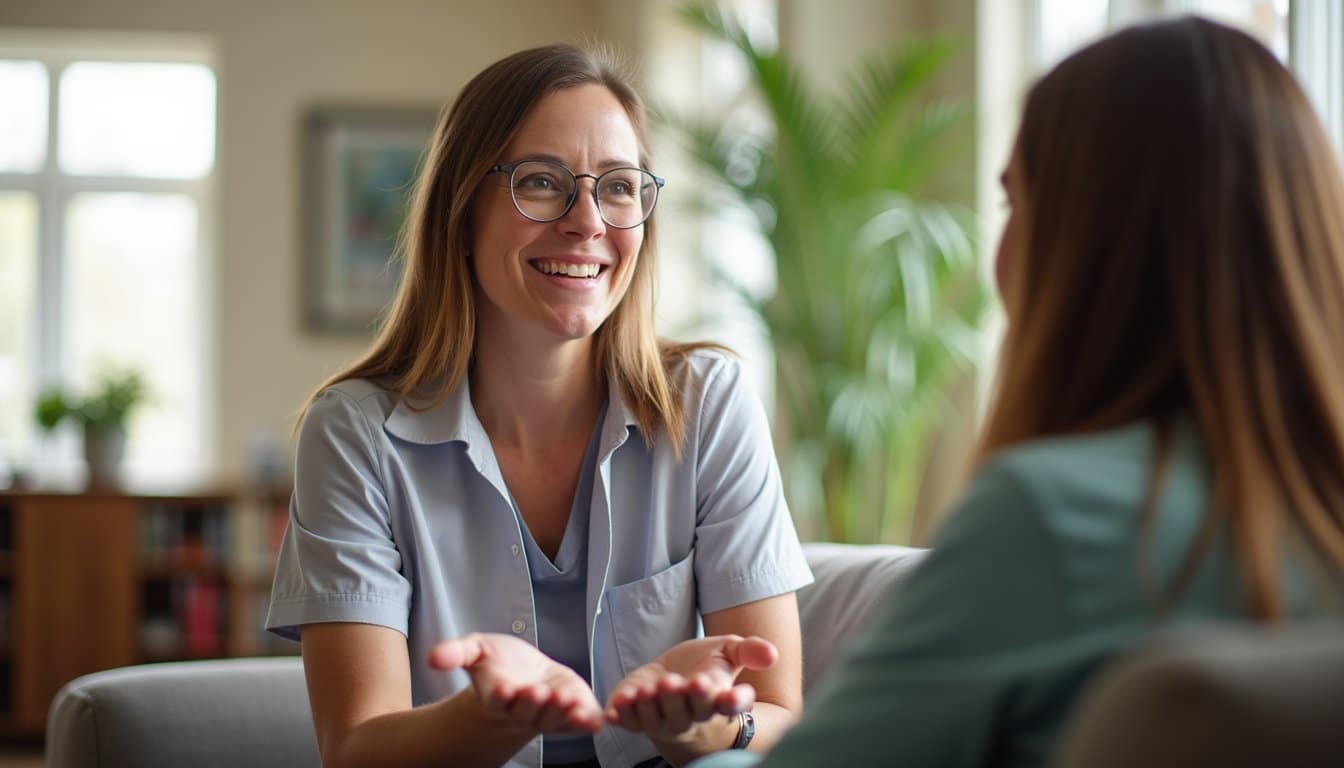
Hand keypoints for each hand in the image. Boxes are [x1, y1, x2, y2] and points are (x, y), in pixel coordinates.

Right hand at [429, 633, 603, 734]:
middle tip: (538, 692)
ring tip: (567, 700)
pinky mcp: (569, 714)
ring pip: (552, 719)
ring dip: (560, 712)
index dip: (500, 694)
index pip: (496, 699)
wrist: (526, 672)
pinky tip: (593, 719)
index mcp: (497, 696)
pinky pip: (577, 724)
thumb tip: (431, 657)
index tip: (504, 688)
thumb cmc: (499, 661)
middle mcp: (521, 711)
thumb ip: (456, 652)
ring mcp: (547, 715)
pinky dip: (584, 722)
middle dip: (532, 703)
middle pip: (526, 711)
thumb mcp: (476, 648)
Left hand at [604, 635, 777, 738]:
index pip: (731, 705)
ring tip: (649, 690)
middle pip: (690, 712)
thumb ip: (750, 651)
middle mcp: (692, 715)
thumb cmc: (707, 667)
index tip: (733, 694)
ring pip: (658, 719)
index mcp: (719, 699)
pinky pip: (630, 722)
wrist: (677, 678)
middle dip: (683, 699)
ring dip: (651, 706)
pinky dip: (622, 715)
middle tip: (678, 683)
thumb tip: (772, 653)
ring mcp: (663, 720)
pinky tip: (614, 709)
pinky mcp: (638, 717)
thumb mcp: (731, 652)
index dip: (733, 701)